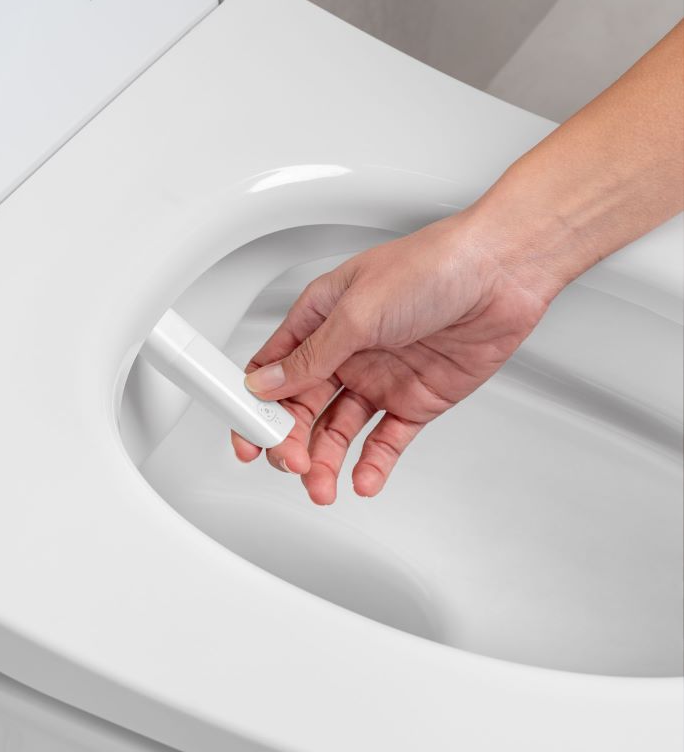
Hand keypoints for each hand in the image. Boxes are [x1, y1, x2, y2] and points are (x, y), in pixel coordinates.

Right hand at [231, 206, 561, 503]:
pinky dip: (372, 464)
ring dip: (326, 460)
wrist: (502, 275)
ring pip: (338, 431)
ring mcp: (380, 377)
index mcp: (322, 318)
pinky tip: (362, 480)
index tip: (248, 439)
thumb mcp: (358, 310)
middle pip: (302, 409)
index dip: (255, 406)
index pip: (274, 370)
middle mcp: (347, 350)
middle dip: (290, 441)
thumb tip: (266, 383)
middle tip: (292, 463)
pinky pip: (385, 440)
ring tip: (323, 485)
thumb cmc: (433, 267)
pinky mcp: (415, 400)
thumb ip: (311, 355)